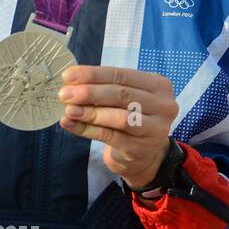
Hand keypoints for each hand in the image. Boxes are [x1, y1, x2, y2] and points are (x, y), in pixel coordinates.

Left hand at [58, 65, 178, 187]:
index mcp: (160, 86)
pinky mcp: (140, 148)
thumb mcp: (127, 98)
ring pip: (119, 117)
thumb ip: (106, 87)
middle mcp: (163, 106)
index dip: (94, 74)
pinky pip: (110, 136)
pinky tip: (70, 124)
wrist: (146, 154)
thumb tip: (71, 81)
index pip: (123, 75)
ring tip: (68, 110)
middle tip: (64, 94)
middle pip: (122, 95)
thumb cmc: (134, 117)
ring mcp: (155, 129)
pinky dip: (87, 129)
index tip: (68, 76)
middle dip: (89, 93)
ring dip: (90, 112)